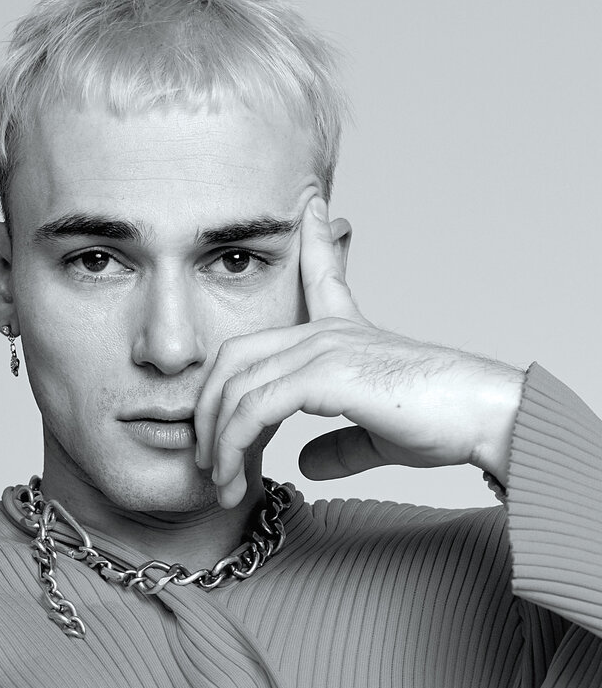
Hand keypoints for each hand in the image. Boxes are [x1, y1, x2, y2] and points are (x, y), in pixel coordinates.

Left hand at [194, 196, 523, 507]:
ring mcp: (323, 347)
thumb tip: (306, 462)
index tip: (310, 206)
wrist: (483, 417)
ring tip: (216, 482)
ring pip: (237, 386)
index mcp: (344, 332)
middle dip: (209, 405)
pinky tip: (231, 472)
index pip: (320, 273)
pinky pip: (255, 407)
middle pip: (236, 355)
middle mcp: (327, 331)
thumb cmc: (442, 421)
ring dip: (217, 440)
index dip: (313, 239)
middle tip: (204, 454)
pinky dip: (234, 442)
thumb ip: (338, 444)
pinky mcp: (324, 374)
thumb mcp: (378, 433)